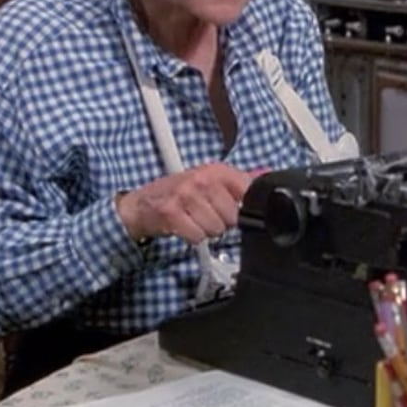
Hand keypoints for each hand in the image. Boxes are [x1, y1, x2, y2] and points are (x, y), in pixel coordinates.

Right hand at [115, 163, 252, 243]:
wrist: (141, 204)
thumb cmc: (178, 192)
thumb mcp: (210, 180)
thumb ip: (239, 180)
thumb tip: (266, 174)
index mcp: (217, 170)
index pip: (248, 191)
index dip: (243, 207)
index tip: (231, 207)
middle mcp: (202, 179)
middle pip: (234, 216)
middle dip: (222, 222)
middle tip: (206, 214)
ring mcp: (186, 195)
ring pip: (217, 228)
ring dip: (207, 231)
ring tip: (195, 220)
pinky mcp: (172, 213)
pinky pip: (198, 236)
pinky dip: (193, 237)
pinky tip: (185, 227)